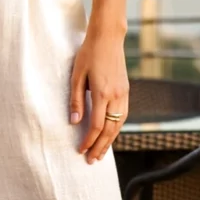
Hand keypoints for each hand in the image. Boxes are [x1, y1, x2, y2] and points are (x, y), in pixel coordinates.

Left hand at [69, 21, 128, 162]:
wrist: (108, 38)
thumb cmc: (88, 54)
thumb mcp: (76, 75)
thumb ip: (76, 100)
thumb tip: (74, 122)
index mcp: (103, 93)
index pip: (96, 125)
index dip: (88, 140)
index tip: (80, 150)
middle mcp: (116, 96)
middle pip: (109, 129)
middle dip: (100, 147)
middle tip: (92, 160)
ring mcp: (124, 94)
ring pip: (118, 124)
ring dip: (110, 141)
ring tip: (101, 153)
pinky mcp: (126, 91)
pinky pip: (123, 116)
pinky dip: (116, 128)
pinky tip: (110, 134)